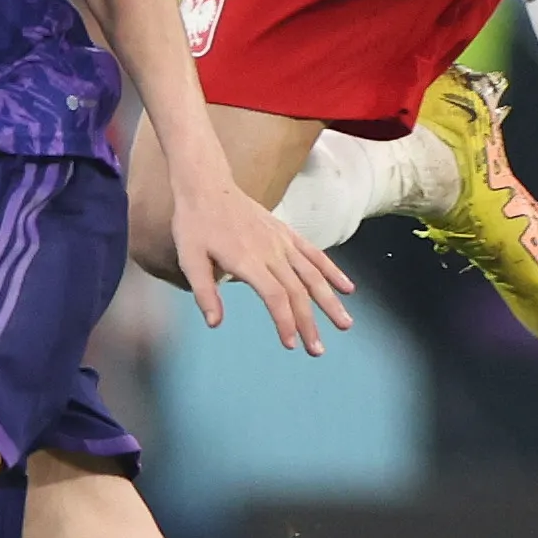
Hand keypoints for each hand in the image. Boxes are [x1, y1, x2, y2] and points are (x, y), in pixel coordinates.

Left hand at [171, 170, 354, 354]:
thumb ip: (204, 292)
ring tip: (345, 324)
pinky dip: (332, 271)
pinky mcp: (286, 233)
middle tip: (318, 350)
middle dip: (310, 323)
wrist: (207, 186)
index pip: (275, 296)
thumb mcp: (189, 259)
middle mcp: (271, 251)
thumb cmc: (195, 226)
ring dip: (330, 301)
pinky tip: (347, 288)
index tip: (292, 344)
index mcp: (248, 260)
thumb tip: (215, 323)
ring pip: (312, 274)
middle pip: (298, 291)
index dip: (286, 321)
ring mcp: (282, 241)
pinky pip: (314, 253)